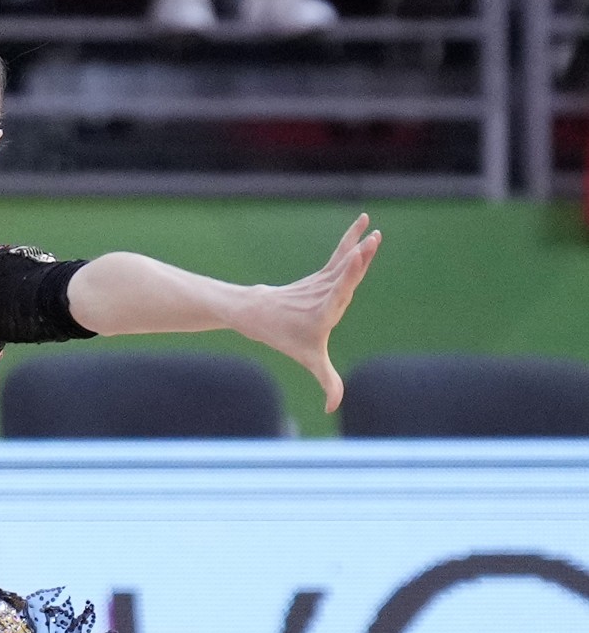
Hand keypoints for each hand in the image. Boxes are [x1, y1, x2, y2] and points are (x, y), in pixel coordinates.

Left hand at [250, 213, 380, 412]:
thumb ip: (327, 381)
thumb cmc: (286, 337)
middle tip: (371, 242)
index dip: (347, 276)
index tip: (355, 258)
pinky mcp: (324, 275)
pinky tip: (364, 223)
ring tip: (373, 230)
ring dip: (358, 245)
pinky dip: (351, 239)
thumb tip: (332, 409)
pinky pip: (340, 254)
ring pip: (343, 262)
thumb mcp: (308, 359)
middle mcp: (324, 295)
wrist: (259, 314)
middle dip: (357, 260)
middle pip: (344, 275)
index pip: (338, 292)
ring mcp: (324, 282)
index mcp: (322, 313)